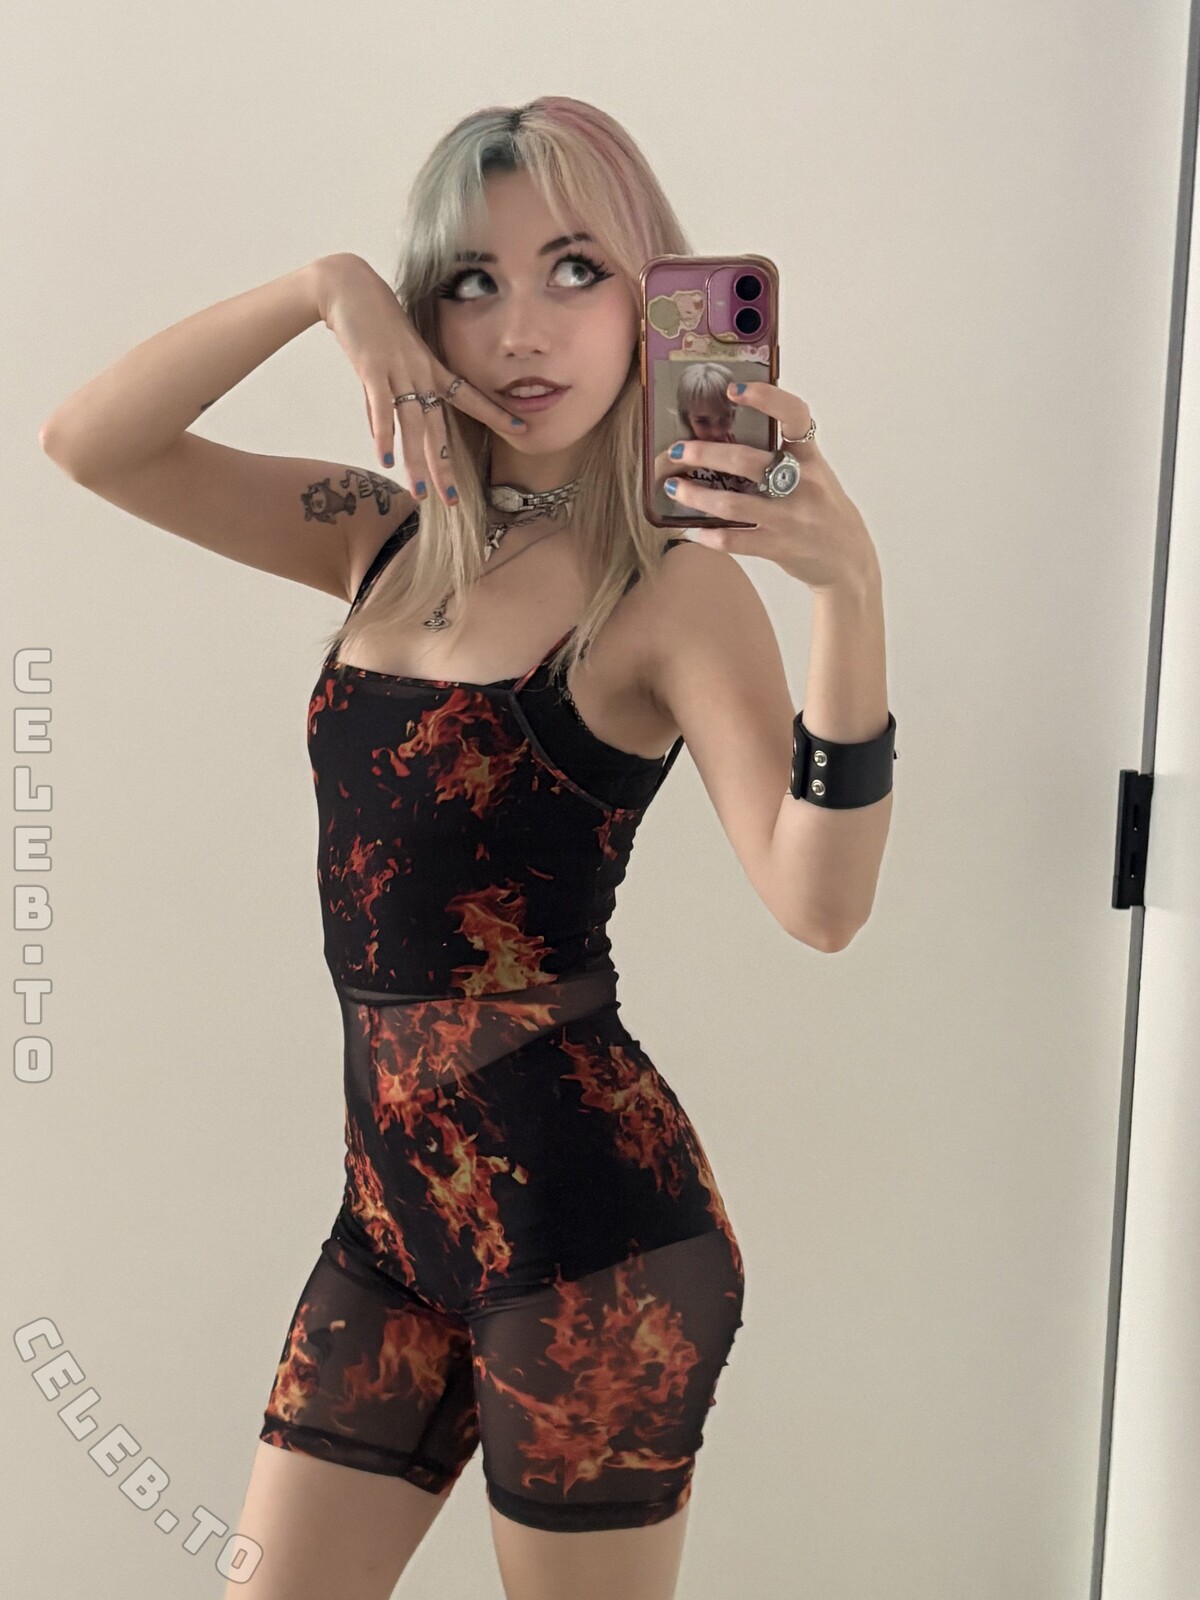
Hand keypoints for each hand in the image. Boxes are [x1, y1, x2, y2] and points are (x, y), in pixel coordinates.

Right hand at [313, 253, 527, 508]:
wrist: (350, 287)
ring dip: (416, 462)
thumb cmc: (375, 321)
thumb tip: (389, 426)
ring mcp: (399, 372)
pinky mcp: (373, 369)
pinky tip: (385, 459)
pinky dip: (383, 434)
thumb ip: (398, 390)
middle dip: (446, 467)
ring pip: (413, 426)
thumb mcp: (397, 354)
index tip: (523, 429)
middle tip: (454, 501)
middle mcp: (421, 374)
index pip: (471, 398)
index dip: (497, 414)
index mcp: (432, 369)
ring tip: (422, 494)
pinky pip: (381, 408)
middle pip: (438, 428)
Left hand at [663, 381, 878, 593]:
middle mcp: (802, 484)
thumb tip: (732, 433)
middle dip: (706, 454)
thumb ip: (785, 454)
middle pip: (747, 462)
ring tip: (673, 488)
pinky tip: (693, 530)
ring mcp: (790, 518)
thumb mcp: (815, 475)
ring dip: (697, 496)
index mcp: (811, 458)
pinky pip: (736, 542)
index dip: (766, 398)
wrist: (849, 561)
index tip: (735, 390)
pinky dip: (710, 536)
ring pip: (734, 505)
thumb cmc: (824, 511)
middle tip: (677, 450)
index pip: (794, 415)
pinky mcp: (779, 547)